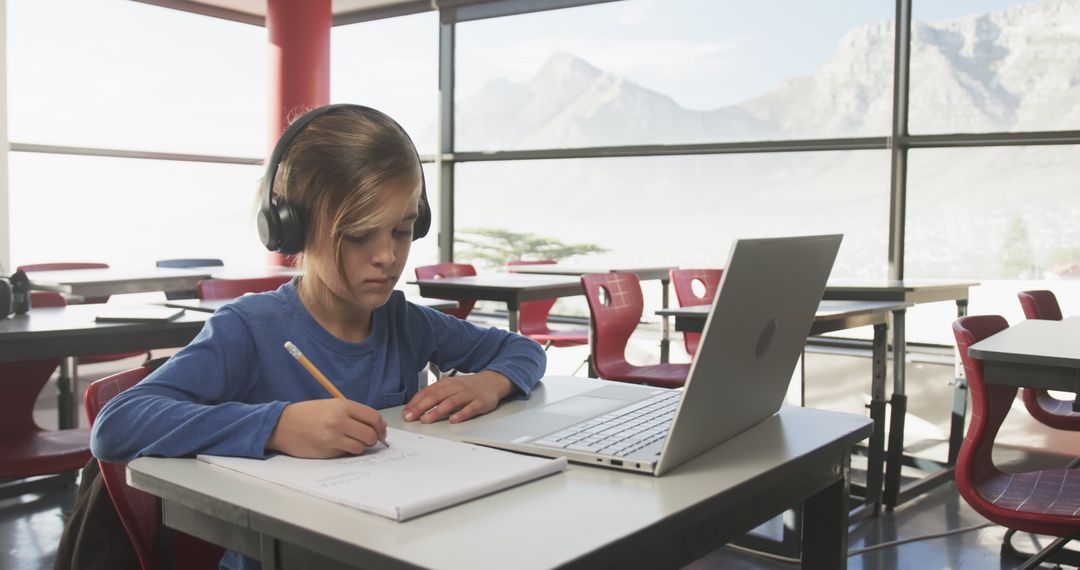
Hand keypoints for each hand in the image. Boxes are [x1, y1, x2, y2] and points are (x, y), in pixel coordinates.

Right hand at [266, 399, 387, 458]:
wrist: (282, 424)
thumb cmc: (308, 414)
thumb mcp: (332, 405)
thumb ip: (353, 414)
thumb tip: (376, 427)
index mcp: (343, 406)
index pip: (373, 417)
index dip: (380, 427)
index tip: (381, 432)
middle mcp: (339, 420)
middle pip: (370, 434)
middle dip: (373, 439)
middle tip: (367, 440)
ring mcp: (333, 436)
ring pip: (361, 447)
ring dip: (359, 447)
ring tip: (349, 442)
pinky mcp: (327, 450)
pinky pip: (347, 454)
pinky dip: (347, 452)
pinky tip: (338, 446)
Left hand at [402, 371, 515, 423]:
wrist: (492, 381)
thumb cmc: (468, 386)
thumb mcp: (451, 386)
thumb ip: (436, 394)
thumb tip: (416, 406)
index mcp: (446, 384)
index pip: (427, 392)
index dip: (415, 402)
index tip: (405, 413)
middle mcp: (456, 388)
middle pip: (435, 397)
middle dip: (421, 407)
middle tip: (410, 417)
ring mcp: (468, 395)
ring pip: (450, 402)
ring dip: (437, 411)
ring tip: (426, 420)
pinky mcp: (479, 402)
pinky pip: (470, 408)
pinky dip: (461, 414)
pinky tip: (454, 420)